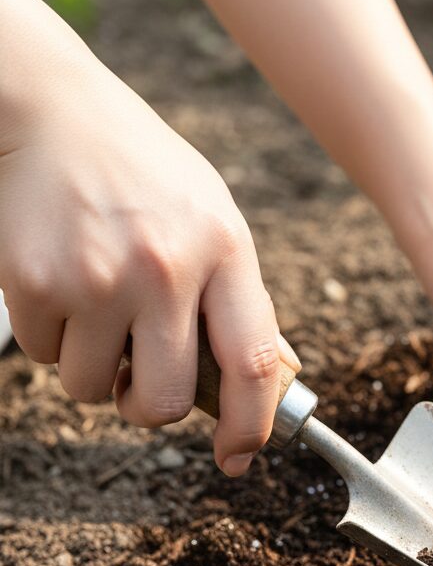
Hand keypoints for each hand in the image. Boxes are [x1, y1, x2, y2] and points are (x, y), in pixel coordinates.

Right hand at [0, 26, 294, 475]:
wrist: (53, 109)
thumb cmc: (148, 178)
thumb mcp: (216, 222)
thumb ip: (239, 299)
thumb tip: (265, 383)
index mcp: (226, 251)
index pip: (254, 364)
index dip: (252, 425)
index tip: (237, 456)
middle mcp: (166, 268)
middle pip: (167, 401)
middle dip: (150, 408)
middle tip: (141, 383)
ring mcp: (97, 276)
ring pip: (94, 390)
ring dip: (95, 370)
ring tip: (98, 311)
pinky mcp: (34, 280)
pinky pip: (46, 358)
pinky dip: (54, 339)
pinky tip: (64, 287)